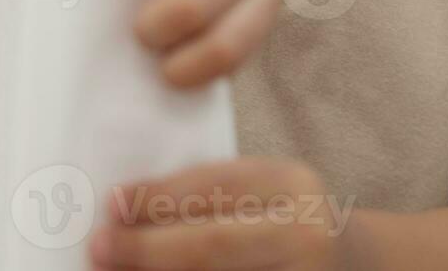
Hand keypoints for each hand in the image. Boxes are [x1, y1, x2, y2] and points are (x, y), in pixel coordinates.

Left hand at [89, 156, 348, 270]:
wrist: (349, 264)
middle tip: (98, 248)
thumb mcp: (261, 193)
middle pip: (213, 243)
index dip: (158, 196)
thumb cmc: (285, 223)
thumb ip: (206, 196)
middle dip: (148, 248)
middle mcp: (304, 233)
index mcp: (293, 186)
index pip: (217, 187)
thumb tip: (123, 209)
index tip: (111, 203)